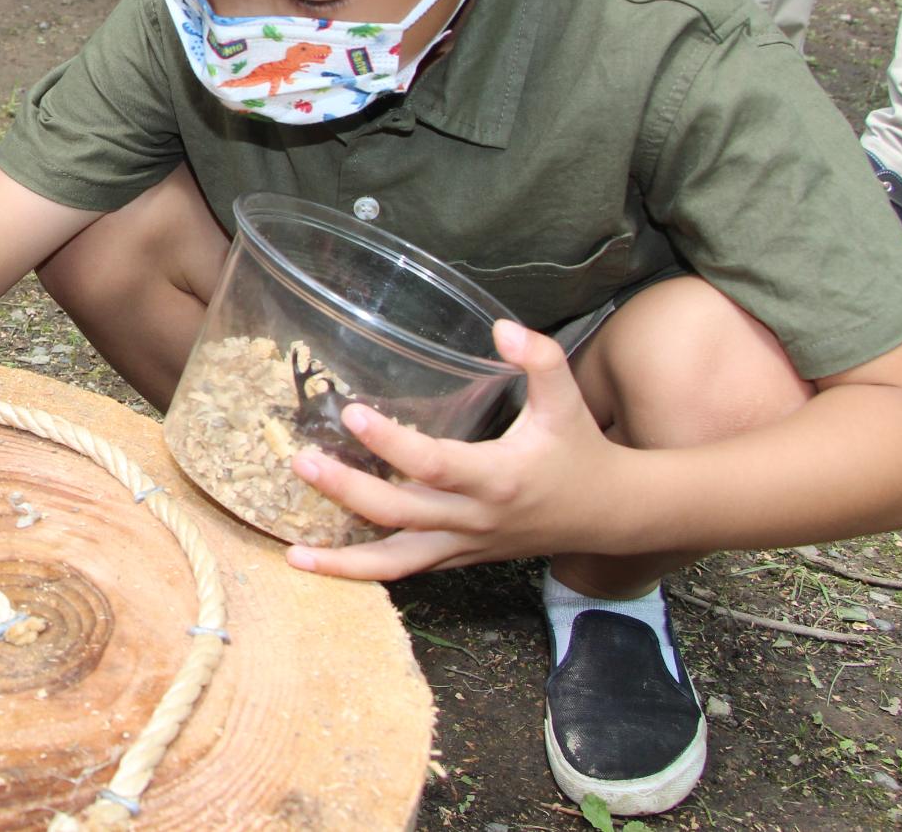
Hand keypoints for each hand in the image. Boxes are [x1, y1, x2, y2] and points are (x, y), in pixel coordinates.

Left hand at [283, 321, 631, 580]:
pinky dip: (363, 573)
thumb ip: (541, 359)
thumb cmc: (580, 451)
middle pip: (401, 513)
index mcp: (499, 478)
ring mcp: (464, 545)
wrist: (607, 515)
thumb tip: (502, 327)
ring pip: (397, 562)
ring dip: (344, 559)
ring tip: (294, 552)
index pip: (435, 465)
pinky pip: (405, 571)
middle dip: (347, 492)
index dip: (391, 444)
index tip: (352, 415)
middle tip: (301, 463)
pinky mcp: (457, 558)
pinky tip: (319, 563)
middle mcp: (475, 519)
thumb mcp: (568, 400)